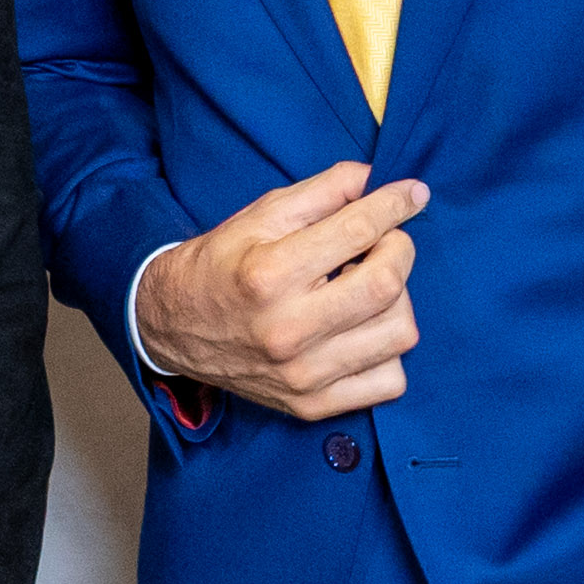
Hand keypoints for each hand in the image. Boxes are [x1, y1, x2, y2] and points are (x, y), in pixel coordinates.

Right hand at [134, 162, 427, 421]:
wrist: (170, 327)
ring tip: (368, 287)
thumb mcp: (259, 216)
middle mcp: (287, 330)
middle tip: (384, 241)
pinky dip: (389, 351)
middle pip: (386, 285)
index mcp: (269, 275)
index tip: (412, 194)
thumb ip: (322, 192)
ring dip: (398, 301)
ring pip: (398, 334)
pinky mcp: (312, 404)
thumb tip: (378, 179)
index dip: (395, 205)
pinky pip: (390, 381)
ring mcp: (303, 375)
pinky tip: (364, 330)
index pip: (358, 231)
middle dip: (400, 250)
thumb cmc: (220, 265)